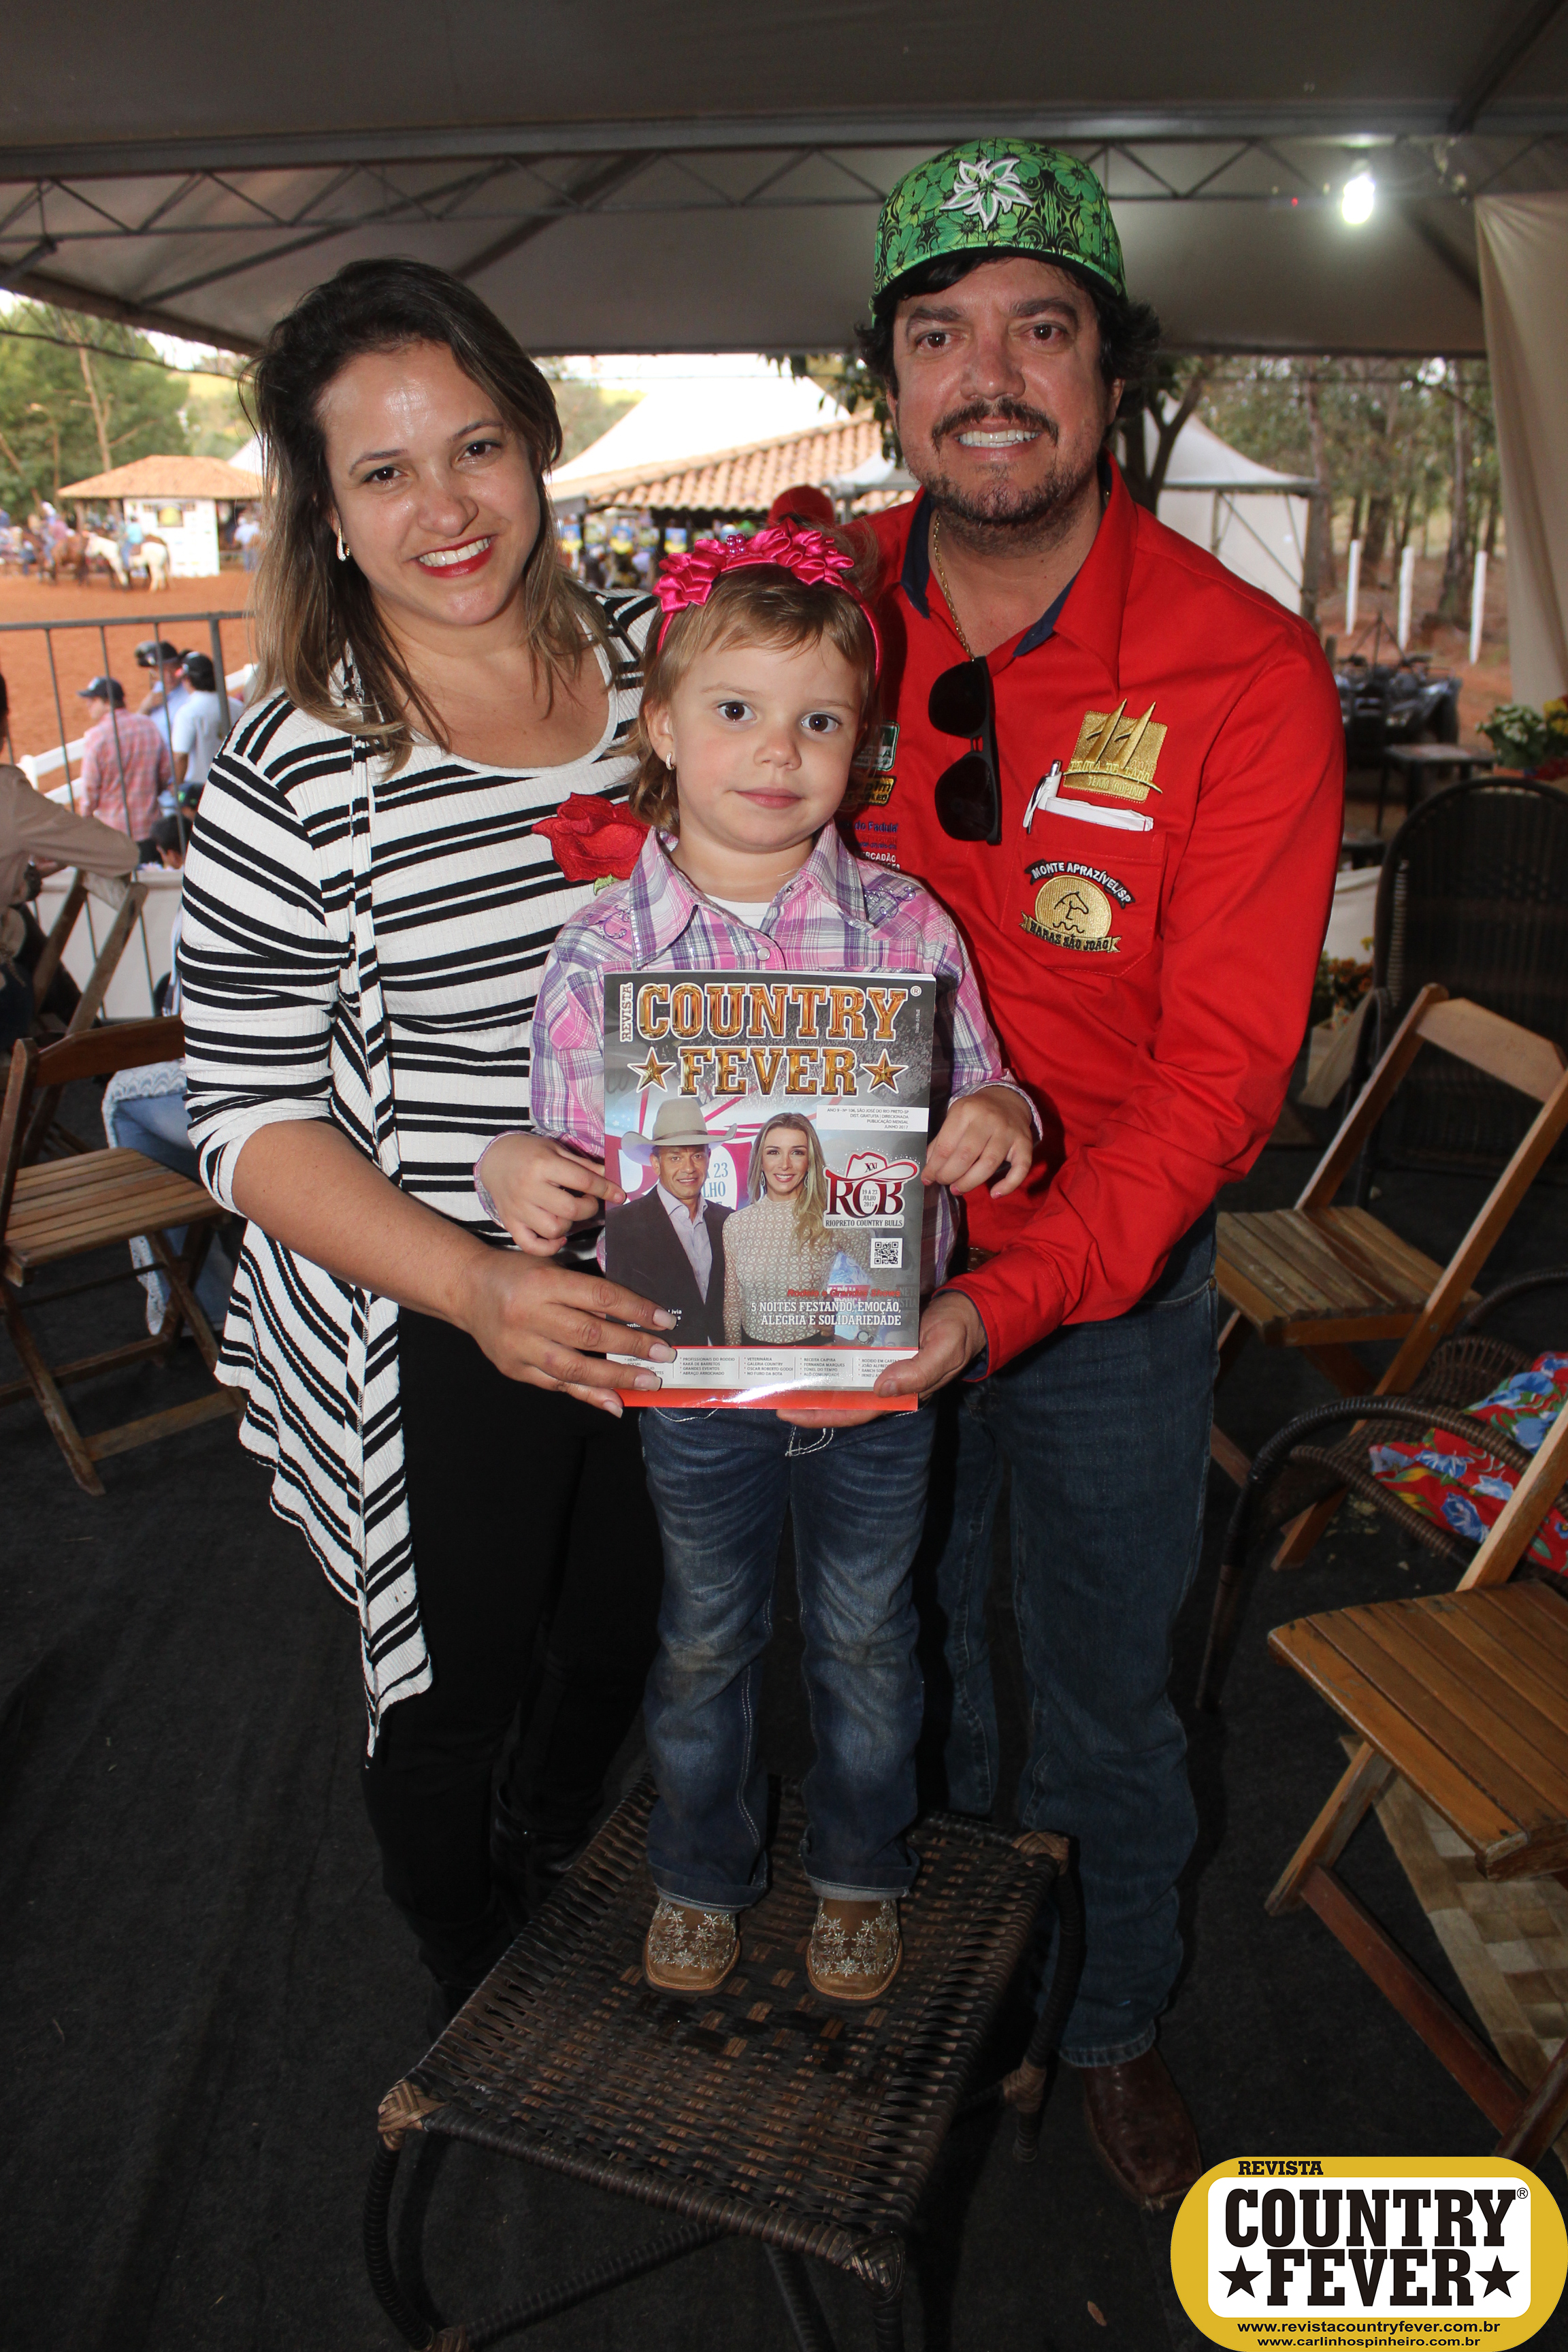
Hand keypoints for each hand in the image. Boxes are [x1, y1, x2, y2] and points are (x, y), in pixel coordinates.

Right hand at [457, 1250, 675, 1415]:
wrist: (466, 1289)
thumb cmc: (517, 1274)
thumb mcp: (551, 1268)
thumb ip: (586, 1292)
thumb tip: (631, 1322)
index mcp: (544, 1281)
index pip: (599, 1297)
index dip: (636, 1310)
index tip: (665, 1320)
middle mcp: (530, 1314)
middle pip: (589, 1334)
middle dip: (632, 1346)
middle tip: (664, 1354)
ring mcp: (519, 1345)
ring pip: (574, 1366)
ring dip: (616, 1376)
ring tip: (648, 1380)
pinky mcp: (514, 1368)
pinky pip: (556, 1384)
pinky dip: (587, 1394)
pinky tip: (614, 1401)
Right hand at [477, 1131, 624, 1255]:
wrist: (494, 1159)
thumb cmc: (530, 1152)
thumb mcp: (556, 1149)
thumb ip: (583, 1165)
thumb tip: (610, 1177)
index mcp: (543, 1164)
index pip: (583, 1181)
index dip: (606, 1189)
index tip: (619, 1195)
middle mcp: (529, 1188)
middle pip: (571, 1210)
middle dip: (589, 1208)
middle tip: (589, 1200)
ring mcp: (518, 1208)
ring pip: (554, 1229)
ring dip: (569, 1225)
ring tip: (568, 1213)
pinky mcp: (510, 1223)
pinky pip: (531, 1245)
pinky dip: (549, 1247)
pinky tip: (559, 1236)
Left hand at [774, 1290, 985, 1427]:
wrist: (969, 1310)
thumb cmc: (958, 1330)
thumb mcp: (944, 1349)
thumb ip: (918, 1372)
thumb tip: (882, 1388)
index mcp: (901, 1392)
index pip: (856, 1411)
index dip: (822, 1415)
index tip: (791, 1412)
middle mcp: (887, 1384)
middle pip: (842, 1401)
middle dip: (809, 1403)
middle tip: (774, 1396)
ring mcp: (883, 1366)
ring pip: (843, 1382)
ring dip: (816, 1382)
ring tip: (784, 1377)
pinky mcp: (880, 1348)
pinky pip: (851, 1360)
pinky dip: (830, 1360)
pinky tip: (810, 1353)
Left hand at [923, 1086, 1033, 1199]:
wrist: (1008, 1099)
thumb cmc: (977, 1112)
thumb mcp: (956, 1117)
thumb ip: (942, 1141)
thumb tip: (929, 1168)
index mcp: (966, 1110)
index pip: (946, 1145)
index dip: (934, 1167)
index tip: (928, 1178)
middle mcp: (988, 1120)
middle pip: (965, 1156)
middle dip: (950, 1175)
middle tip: (943, 1182)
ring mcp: (1008, 1132)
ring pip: (988, 1164)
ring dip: (970, 1182)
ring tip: (958, 1189)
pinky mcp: (1024, 1143)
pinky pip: (1020, 1168)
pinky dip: (1008, 1185)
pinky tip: (994, 1194)